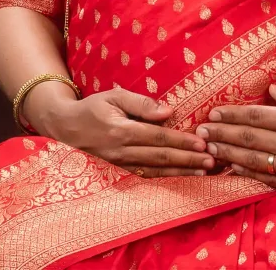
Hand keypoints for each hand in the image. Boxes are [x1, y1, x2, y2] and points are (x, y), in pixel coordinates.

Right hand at [28, 84, 213, 177]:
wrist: (64, 127)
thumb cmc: (93, 108)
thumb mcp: (114, 97)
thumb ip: (142, 104)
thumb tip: (168, 111)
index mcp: (121, 131)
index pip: (158, 138)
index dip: (181, 142)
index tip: (202, 144)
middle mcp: (121, 151)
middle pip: (160, 158)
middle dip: (187, 160)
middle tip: (211, 161)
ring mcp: (119, 165)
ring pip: (155, 171)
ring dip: (181, 172)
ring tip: (204, 172)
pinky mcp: (118, 171)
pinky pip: (145, 177)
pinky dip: (165, 179)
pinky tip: (182, 178)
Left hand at [196, 85, 275, 194]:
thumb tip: (274, 91)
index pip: (259, 115)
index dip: (234, 113)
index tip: (215, 111)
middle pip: (250, 137)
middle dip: (222, 132)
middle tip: (201, 129)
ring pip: (252, 160)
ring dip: (228, 153)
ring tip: (209, 147)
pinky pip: (266, 179)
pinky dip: (246, 173)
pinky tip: (232, 168)